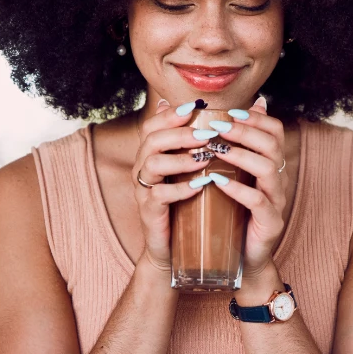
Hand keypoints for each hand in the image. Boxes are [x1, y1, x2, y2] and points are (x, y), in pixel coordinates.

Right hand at [132, 99, 214, 271]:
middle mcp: (143, 168)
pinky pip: (159, 196)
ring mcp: (144, 190)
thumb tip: (209, 107)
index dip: (171, 114)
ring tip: (206, 158)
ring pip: (152, 165)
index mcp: (151, 154)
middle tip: (207, 134)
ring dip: (181, 159)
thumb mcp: (191, 169)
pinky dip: (180, 189)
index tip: (194, 107)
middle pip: (151, 140)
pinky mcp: (149, 212)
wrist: (173, 246)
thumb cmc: (185, 202)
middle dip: (180, 133)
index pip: (153, 125)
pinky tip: (200, 185)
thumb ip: (196, 141)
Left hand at [205, 97, 288, 281]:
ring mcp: (276, 202)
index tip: (229, 112)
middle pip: (272, 144)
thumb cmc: (234, 214)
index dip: (256, 118)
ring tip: (216, 150)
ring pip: (267, 168)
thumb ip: (231, 149)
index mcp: (271, 165)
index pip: (275, 131)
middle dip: (244, 131)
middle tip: (217, 127)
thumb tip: (228, 121)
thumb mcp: (232, 177)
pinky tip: (216, 181)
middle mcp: (278, 180)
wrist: (242, 260)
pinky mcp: (270, 224)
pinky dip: (237, 189)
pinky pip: (258, 201)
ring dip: (240, 155)